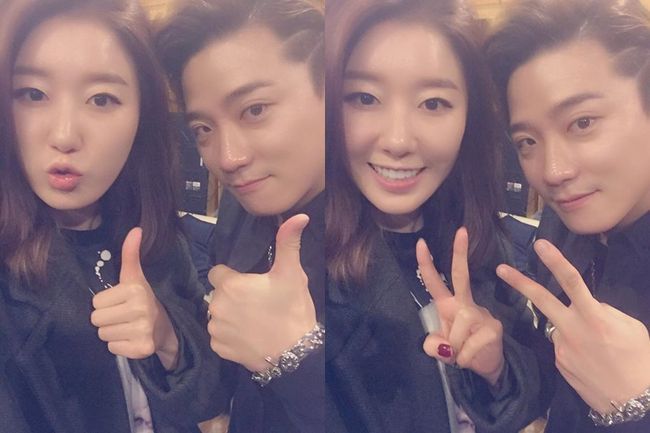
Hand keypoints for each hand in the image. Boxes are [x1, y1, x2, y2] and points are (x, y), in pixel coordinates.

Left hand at [91, 228, 178, 369]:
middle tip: (123, 317)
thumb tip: (136, 229)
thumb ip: (130, 255)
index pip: (97, 302)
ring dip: (112, 332)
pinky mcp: (142, 349)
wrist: (165, 328)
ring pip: (103, 335)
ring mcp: (142, 330)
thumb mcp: (135, 277)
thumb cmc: (143, 300)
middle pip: (97, 320)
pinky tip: (131, 339)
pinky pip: (112, 348)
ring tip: (127, 327)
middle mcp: (140, 309)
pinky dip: (119, 346)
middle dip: (107, 319)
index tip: (122, 303)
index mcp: (135, 290)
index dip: (107, 303)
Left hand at [207, 214, 315, 371]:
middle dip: (233, 296)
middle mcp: (216, 306)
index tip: (250, 283)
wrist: (295, 354)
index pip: (217, 272)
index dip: (233, 276)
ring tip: (254, 320)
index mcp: (230, 285)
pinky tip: (249, 335)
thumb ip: (288, 243)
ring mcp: (216, 329)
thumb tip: (299, 216)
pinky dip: (230, 335)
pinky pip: (219, 336)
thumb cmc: (292, 310)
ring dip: (230, 315)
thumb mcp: (292, 274)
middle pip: (219, 294)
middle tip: (258, 302)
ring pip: (218, 315)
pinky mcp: (218, 349)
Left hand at [417, 227, 504, 385]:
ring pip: (459, 327)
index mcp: (449, 304)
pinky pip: (469, 346)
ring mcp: (481, 314)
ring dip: (455, 347)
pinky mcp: (493, 328)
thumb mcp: (441, 349)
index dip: (427, 264)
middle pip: (461, 276)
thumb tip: (443, 345)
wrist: (487, 366)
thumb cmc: (462, 350)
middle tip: (461, 230)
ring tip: (460, 354)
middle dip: (459, 253)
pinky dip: (464, 358)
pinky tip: (469, 359)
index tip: (421, 242)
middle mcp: (465, 304)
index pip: (435, 282)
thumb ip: (434, 346)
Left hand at [496, 239, 649, 413]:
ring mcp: (561, 347)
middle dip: (518, 282)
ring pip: (558, 325)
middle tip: (500, 268)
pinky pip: (561, 344)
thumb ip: (604, 310)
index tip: (540, 245)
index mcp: (594, 317)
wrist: (633, 401)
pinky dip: (573, 345)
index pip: (571, 282)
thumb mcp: (630, 327)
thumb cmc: (638, 359)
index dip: (555, 261)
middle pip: (540, 299)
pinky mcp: (557, 361)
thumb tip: (587, 305)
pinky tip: (589, 359)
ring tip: (595, 347)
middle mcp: (572, 329)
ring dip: (570, 327)